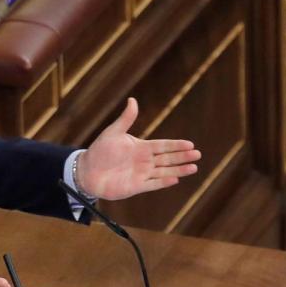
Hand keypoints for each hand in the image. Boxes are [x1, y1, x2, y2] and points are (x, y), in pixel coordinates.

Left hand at [76, 98, 200, 200]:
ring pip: (165, 171)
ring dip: (179, 170)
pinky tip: (176, 179)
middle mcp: (144, 161)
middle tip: (197, 155)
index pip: (163, 146)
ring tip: (193, 168)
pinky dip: (164, 181)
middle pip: (168, 159)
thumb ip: (126, 119)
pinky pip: (153, 184)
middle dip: (182, 157)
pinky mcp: (136, 186)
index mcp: (141, 148)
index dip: (176, 145)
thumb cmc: (100, 151)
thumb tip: (132, 100)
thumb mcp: (113, 132)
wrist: (87, 171)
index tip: (190, 144)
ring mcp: (141, 174)